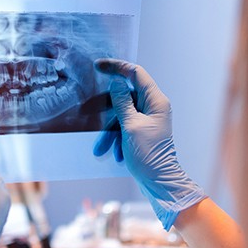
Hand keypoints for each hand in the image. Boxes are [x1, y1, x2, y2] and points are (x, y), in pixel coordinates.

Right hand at [93, 59, 206, 229]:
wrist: (159, 182)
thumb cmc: (148, 155)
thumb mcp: (130, 126)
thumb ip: (122, 102)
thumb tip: (116, 82)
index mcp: (156, 101)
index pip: (135, 73)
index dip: (116, 67)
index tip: (98, 66)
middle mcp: (153, 106)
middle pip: (125, 96)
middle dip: (107, 110)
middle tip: (87, 113)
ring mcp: (148, 119)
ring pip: (121, 115)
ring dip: (109, 130)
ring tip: (100, 149)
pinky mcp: (142, 131)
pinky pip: (124, 126)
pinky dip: (115, 138)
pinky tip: (112, 153)